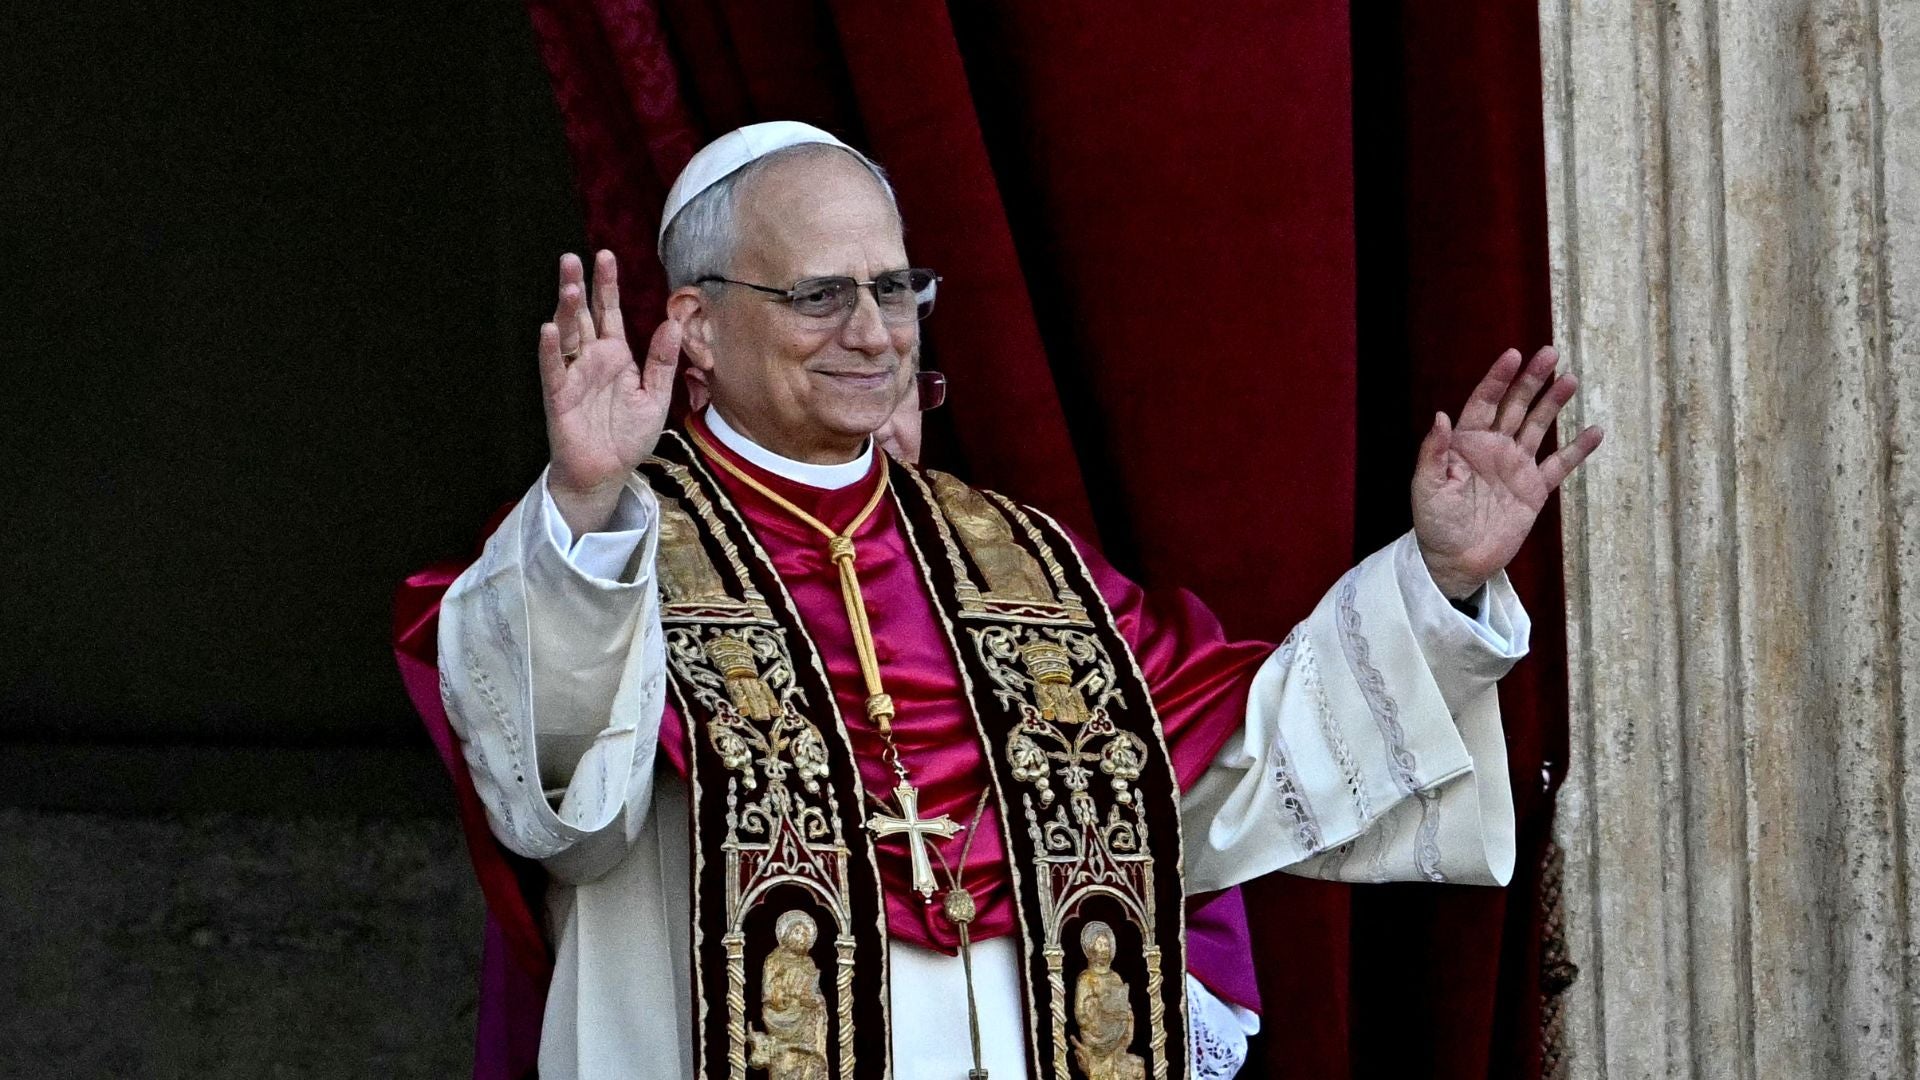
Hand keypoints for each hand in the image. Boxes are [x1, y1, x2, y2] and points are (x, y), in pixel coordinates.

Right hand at [538, 251, 680, 534]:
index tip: (606, 255)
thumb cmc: (628, 437)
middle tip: (571, 258)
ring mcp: (573, 376)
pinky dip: (551, 350)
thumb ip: (663, 361)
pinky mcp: (559, 397)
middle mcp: (591, 359)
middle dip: (577, 286)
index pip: (609, 312)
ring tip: (567, 284)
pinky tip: (550, 329)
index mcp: (615, 355)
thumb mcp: (656, 397)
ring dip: (564, 310)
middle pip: (582, 315)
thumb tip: (675, 323)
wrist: (608, 473)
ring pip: (566, 335)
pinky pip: (554, 370)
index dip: (607, 285)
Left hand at [1411, 346, 1603, 598]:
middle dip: (1531, 380)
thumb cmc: (1434, 523)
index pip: (1484, 401)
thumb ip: (1434, 452)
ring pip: (1539, 426)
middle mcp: (1493, 448)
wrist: (1456, 561)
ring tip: (1570, 380)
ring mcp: (1516, 466)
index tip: (1513, 355)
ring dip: (1553, 403)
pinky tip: (1595, 431)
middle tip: (1549, 353)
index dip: (1498, 379)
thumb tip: (1441, 416)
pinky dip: (1577, 449)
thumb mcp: (1426, 487)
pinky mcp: (1534, 489)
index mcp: (1465, 442)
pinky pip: (1560, 465)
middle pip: (1516, 406)